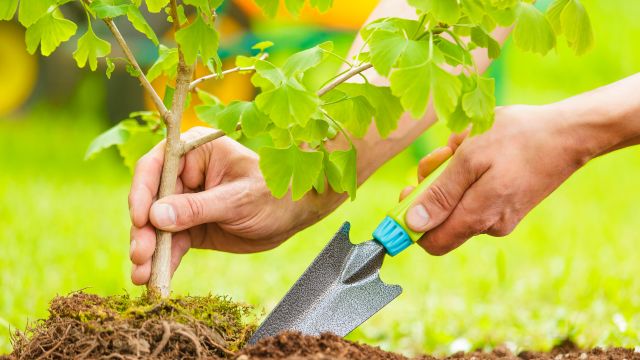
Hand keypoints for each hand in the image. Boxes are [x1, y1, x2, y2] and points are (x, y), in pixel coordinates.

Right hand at [128, 127, 335, 284]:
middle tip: (140, 256)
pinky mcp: (190, 226)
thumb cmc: (273, 194)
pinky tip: (155, 280)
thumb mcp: (238, 200)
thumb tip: (156, 216)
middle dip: (143, 230)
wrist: (293, 215)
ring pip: (156, 226)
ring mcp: (185, 201)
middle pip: (150, 200)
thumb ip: (198, 208)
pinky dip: (163, 261)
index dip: (142, 192)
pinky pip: (171, 243)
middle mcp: (184, 174)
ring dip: (148, 250)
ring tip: (142, 275)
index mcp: (196, 151)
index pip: (156, 166)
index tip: (140, 219)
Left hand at [402, 105, 587, 254]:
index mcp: (478, 217)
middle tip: (443, 156)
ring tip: (466, 146)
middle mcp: (490, 225)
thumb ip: (440, 193)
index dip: (411, 222)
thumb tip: (413, 224)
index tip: (406, 192)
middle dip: (433, 187)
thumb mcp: (470, 157)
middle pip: (442, 218)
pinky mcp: (509, 205)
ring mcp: (501, 216)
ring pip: (458, 201)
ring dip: (451, 173)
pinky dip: (469, 173)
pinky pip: (475, 194)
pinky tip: (481, 150)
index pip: (431, 242)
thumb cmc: (517, 138)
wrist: (569, 133)